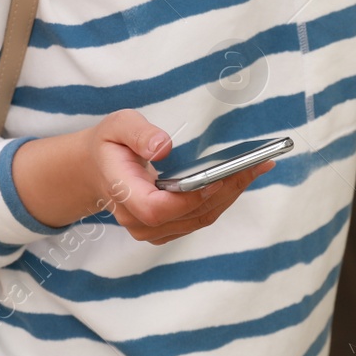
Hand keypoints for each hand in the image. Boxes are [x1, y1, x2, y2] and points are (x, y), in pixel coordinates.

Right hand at [85, 110, 272, 244]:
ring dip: (232, 193)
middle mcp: (137, 220)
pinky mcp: (168, 228)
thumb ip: (138, 134)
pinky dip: (224, 198)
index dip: (189, 199)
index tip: (217, 178)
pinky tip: (242, 175)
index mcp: (123, 193)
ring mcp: (153, 229)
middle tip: (256, 163)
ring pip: (200, 219)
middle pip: (189, 215)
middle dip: (226, 189)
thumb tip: (164, 147)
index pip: (157, 209)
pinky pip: (201, 217)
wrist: (97, 169)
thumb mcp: (117, 126)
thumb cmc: (110, 145)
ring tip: (258, 166)